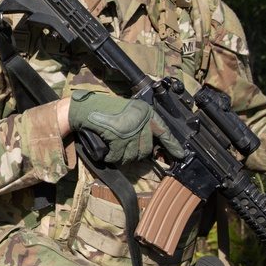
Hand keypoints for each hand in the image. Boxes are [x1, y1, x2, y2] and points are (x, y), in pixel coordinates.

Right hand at [67, 90, 182, 164]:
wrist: (85, 108)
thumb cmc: (104, 110)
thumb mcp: (128, 113)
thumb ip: (140, 125)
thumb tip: (151, 146)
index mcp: (146, 112)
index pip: (164, 131)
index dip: (172, 145)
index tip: (180, 156)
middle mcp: (141, 120)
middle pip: (146, 149)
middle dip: (135, 153)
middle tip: (123, 148)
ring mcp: (130, 129)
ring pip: (133, 156)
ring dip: (122, 156)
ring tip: (114, 149)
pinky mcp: (119, 138)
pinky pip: (118, 157)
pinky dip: (111, 157)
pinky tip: (107, 152)